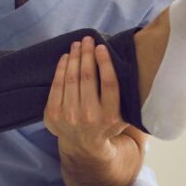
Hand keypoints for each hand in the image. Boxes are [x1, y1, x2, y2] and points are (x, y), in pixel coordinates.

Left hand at [44, 36, 128, 160]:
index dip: (105, 62)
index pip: (109, 83)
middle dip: (86, 54)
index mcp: (110, 116)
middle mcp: (89, 116)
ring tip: (76, 45)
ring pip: (71, 78)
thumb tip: (131, 66)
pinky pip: (57, 85)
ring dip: (73, 57)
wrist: (84, 146)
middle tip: (87, 39)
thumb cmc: (107, 124)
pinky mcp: (53, 113)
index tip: (101, 46)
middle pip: (87, 77)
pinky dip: (61, 68)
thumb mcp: (122, 115)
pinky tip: (65, 57)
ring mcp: (69, 115)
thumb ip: (126, 97)